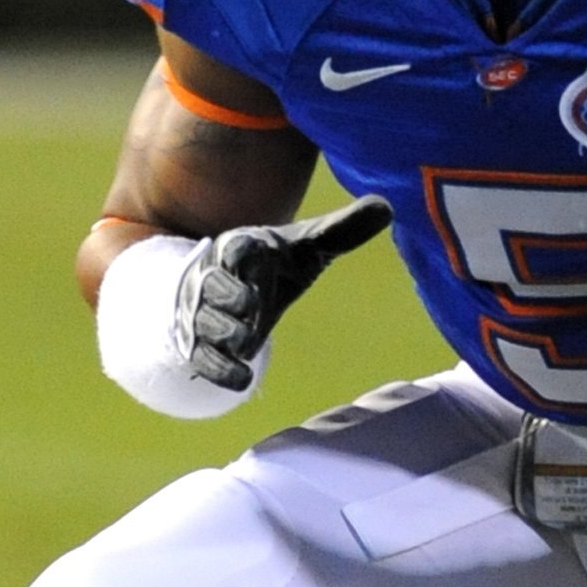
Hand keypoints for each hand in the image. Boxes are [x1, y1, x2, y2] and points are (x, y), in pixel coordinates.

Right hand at [180, 196, 391, 390]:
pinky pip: (203, 359)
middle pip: (214, 285)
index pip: (237, 247)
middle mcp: (215, 278)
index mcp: (241, 248)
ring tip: (246, 343)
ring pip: (206, 323)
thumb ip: (341, 231)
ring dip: (225, 333)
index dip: (245, 253)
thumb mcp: (304, 248)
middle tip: (253, 307)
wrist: (223, 287)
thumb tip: (386, 207)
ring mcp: (202, 313)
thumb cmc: (270, 266)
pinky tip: (242, 379)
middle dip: (231, 296)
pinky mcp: (199, 344)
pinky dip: (220, 370)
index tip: (263, 255)